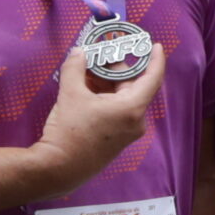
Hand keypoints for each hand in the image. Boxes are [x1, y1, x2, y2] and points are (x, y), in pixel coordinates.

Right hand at [30, 42, 165, 190]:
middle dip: (116, 69)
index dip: (155, 59)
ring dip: (107, 83)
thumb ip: (75, 68)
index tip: (156, 46)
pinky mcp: (116, 139)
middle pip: (132, 86)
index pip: (152, 78)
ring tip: (86, 71)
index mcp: (131, 108)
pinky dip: (105, 98)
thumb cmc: (69, 130)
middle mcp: (135, 121)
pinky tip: (86, 89)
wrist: (59, 168)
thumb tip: (79, 52)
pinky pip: (116, 111)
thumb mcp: (70, 94)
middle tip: (100, 54)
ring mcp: (126, 132)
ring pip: (122, 99)